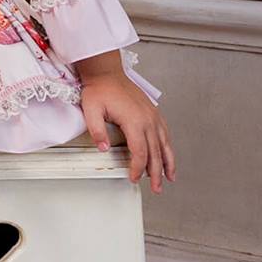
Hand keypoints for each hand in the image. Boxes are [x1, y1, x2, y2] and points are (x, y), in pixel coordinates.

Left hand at [76, 53, 174, 192]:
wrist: (107, 72)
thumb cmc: (99, 89)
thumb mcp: (91, 110)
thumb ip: (97, 130)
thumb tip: (103, 149)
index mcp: (134, 121)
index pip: (139, 152)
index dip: (138, 168)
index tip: (134, 178)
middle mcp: (148, 120)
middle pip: (156, 152)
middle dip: (156, 173)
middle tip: (157, 189)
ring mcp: (153, 117)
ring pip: (165, 145)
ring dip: (168, 163)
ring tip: (170, 178)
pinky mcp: (154, 113)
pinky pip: (165, 134)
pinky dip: (168, 148)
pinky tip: (168, 156)